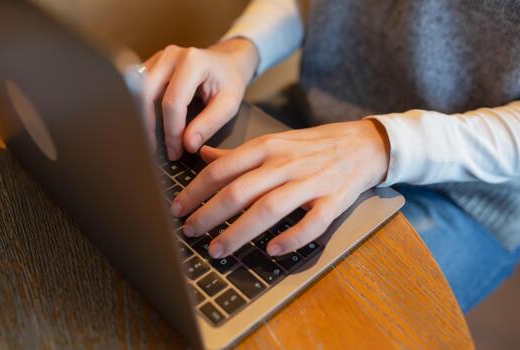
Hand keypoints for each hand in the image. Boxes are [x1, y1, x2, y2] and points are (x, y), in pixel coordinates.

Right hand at [143, 39, 258, 159]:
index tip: (175, 151)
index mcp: (193, 62)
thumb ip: (209, 124)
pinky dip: (139, 108)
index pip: (173, 102)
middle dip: (148, 126)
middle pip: (146, 94)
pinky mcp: (152, 64)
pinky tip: (147, 125)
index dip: (172, 131)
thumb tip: (188, 144)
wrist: (228, 62)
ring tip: (149, 140)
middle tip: (154, 150)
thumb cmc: (230, 82)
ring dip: (140, 118)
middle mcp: (172, 56)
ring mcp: (159, 58)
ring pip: (136, 90)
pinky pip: (137, 88)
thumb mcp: (229, 105)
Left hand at [170, 120, 389, 257]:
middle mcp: (285, 163)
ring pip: (270, 208)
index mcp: (267, 147)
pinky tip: (272, 250)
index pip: (223, 169)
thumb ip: (238, 153)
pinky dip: (292, 237)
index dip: (196, 190)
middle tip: (189, 232)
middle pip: (240, 190)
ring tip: (217, 249)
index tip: (177, 208)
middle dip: (210, 214)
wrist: (363, 144)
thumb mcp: (274, 142)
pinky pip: (312, 223)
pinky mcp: (334, 200)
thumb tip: (202, 155)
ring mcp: (311, 182)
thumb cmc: (312, 146)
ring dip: (240, 231)